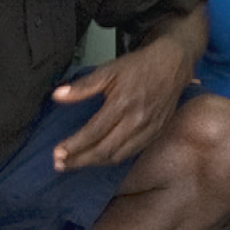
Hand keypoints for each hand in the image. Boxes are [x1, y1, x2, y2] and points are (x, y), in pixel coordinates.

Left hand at [47, 35, 193, 170]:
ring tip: (75, 164)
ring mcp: (148, 130)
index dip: (74, 145)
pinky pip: (131, 154)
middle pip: (104, 150)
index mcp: (122, 104)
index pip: (93, 132)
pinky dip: (112, 159)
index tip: (58, 152)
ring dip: (94, 163)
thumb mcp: (107, 70)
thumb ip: (82, 87)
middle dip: (80, 160)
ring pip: (118, 156)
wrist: (172, 65)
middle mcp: (136, 121)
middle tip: (60, 164)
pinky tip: (100, 158)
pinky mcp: (155, 134)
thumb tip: (58, 96)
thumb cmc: (139, 66)